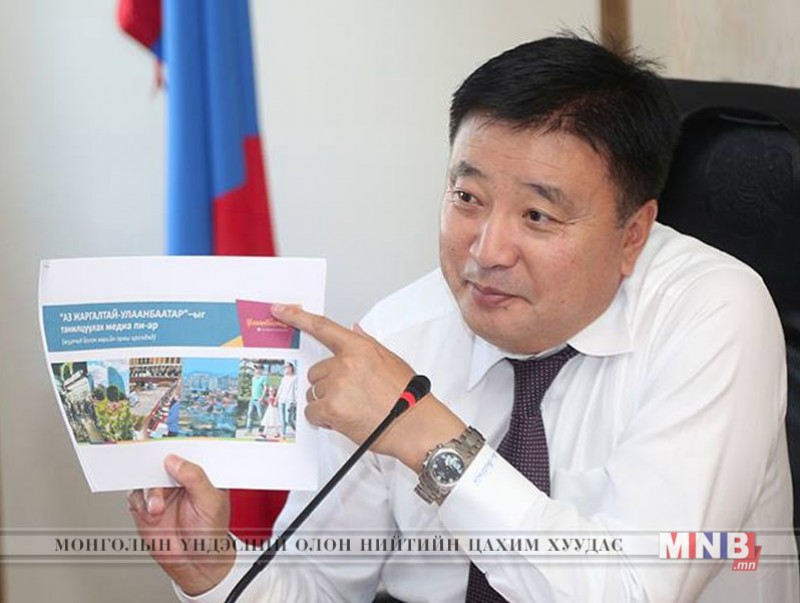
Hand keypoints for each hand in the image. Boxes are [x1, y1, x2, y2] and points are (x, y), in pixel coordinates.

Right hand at [128, 455, 232, 595]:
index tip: (165, 441)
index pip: (187, 451)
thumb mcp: (211, 502)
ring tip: (157, 508)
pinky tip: (151, 514)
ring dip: (149, 491)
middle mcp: (179, 480)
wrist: (195, 563)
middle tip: (152, 470)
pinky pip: (135, 496)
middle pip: (161, 461)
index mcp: (200, 473)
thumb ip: (195, 478)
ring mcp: (161, 492)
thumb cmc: (210, 534)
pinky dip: (140, 503)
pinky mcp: (145, 506)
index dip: (176, 443)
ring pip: (146, 478)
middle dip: (155, 466)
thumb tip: (175, 459)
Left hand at [272, 304, 465, 470]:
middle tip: (352, 396)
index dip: (297, 317)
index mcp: (360, 348)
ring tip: (353, 409)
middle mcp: (346, 364)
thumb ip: (366, 344)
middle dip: (328, 384)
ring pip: (314, 393)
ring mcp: (337, 386)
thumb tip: (352, 329)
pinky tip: (345, 420)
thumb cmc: (408, 396)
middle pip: (316, 371)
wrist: (416, 426)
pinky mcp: (331, 408)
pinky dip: (324, 419)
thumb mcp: (391, 360)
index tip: (279, 310)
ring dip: (326, 402)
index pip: (322, 327)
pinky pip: (313, 412)